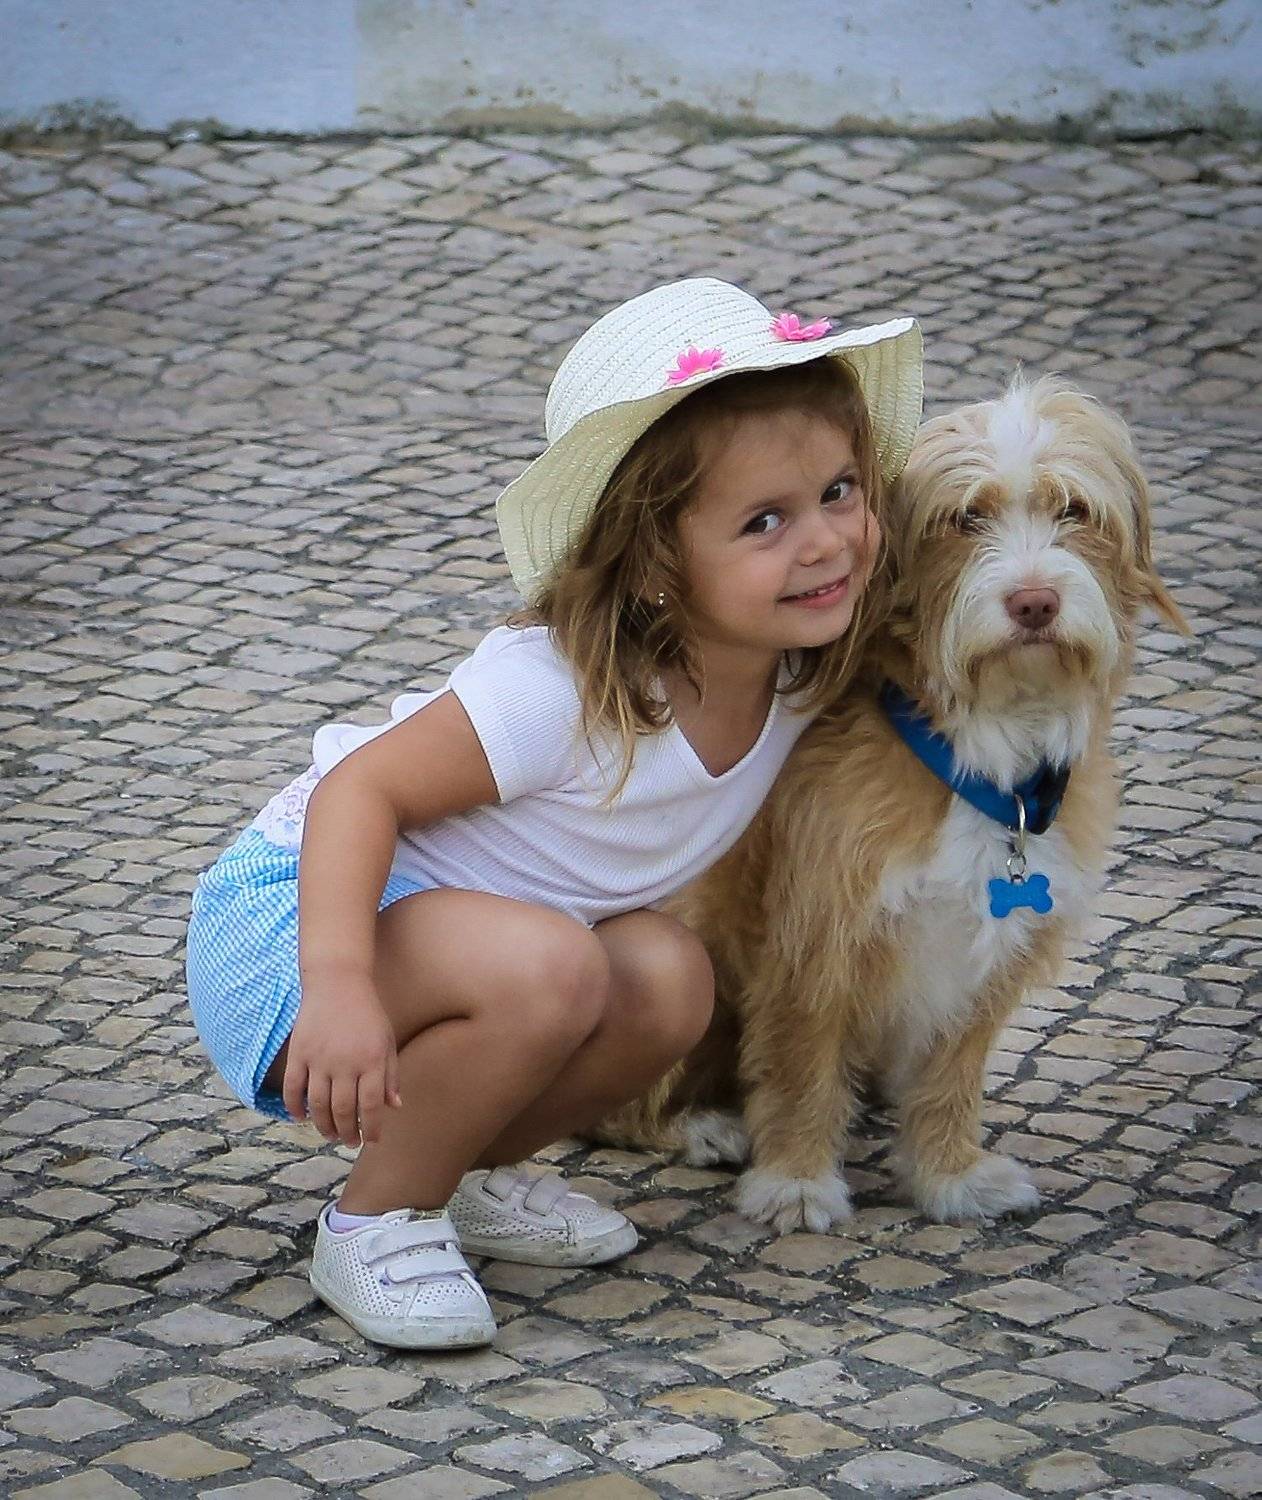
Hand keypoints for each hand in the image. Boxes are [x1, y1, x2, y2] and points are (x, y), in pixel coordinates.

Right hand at [282, 977, 401, 1147]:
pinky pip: (293, 1088)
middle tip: (350, 1142)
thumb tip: (394, 1107)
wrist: (338, 982)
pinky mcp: (298, 1052)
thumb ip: (390, 1075)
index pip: (370, 1106)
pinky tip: (302, 1117)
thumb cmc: (367, 1013)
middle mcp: (345, 1063)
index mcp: (371, 1061)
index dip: (371, 1128)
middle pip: (342, 1110)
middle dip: (347, 1132)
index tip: (372, 1140)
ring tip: (330, 1134)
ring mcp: (318, 1058)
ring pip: (317, 1104)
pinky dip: (295, 1107)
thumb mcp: (386, 1041)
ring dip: (323, 1125)